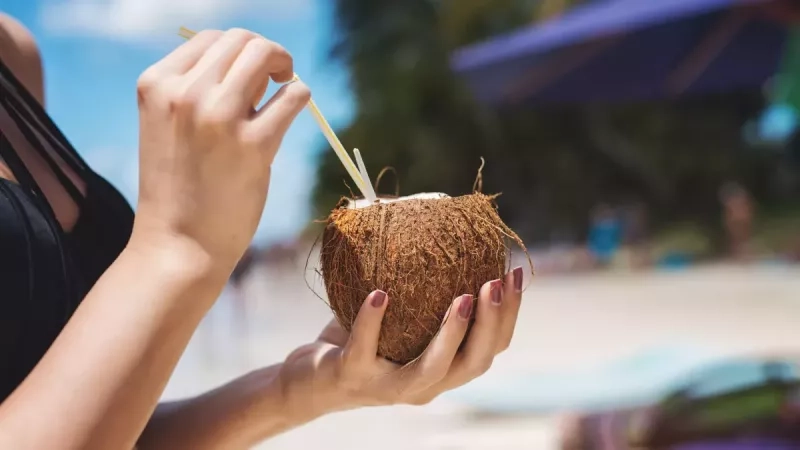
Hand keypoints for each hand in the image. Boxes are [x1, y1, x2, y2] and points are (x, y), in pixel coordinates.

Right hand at [132, 28, 309, 269]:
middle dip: (265, 52)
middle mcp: (185, 93)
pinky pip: (294, 96)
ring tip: (284, 87)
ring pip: (266, 54)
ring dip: (284, 65)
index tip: (247, 76)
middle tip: (275, 77)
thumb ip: (199, 92)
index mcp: (157, 85)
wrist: (177, 246)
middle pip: (241, 39)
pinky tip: (292, 111)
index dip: (237, 51)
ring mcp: (219, 117)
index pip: (208, 38)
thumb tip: (256, 66)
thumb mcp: (170, 127)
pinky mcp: (255, 145)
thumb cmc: (179, 188)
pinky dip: (300, 96)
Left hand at [279, 267, 524, 417]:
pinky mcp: (353, 376)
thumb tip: (440, 219)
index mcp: (443, 369)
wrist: (311, 380)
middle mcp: (424, 386)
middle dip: (491, 324)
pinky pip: (365, 349)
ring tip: (463, 297)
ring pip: (431, 370)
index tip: (514, 273)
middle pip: (473, 363)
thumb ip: (425, 289)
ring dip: (452, 334)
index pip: (490, 348)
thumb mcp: (401, 317)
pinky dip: (373, 321)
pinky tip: (380, 293)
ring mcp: (389, 387)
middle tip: (496, 283)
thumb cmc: (362, 340)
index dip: (509, 315)